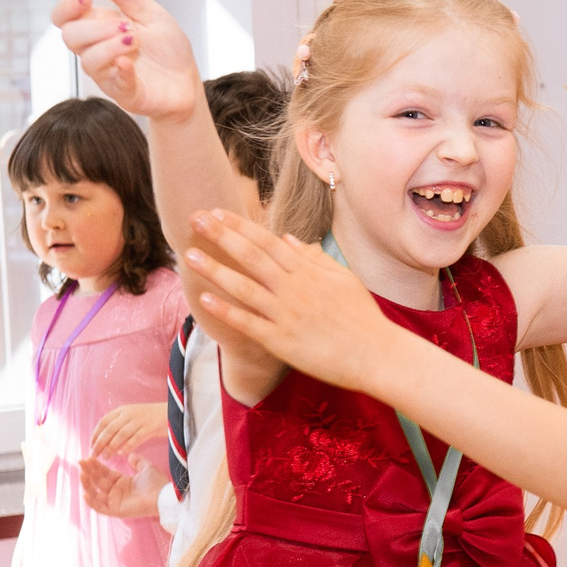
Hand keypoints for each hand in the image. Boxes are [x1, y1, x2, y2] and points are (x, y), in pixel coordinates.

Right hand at [51, 0, 201, 123]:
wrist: (187, 82)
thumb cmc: (167, 49)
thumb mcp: (150, 14)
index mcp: (100, 28)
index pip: (64, 19)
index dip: (66, 8)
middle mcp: (98, 51)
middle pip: (70, 37)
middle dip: (95, 27)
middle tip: (126, 26)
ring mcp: (109, 74)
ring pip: (89, 61)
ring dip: (109, 46)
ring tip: (135, 40)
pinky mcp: (126, 93)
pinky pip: (114, 84)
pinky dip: (121, 71)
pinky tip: (130, 63)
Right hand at [80, 454, 165, 518]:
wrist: (163, 496)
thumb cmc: (157, 483)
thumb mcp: (146, 468)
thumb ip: (138, 461)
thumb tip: (130, 454)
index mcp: (122, 482)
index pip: (104, 473)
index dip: (96, 466)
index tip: (88, 457)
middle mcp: (116, 492)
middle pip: (98, 481)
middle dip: (89, 472)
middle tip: (81, 462)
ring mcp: (115, 502)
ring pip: (96, 493)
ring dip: (88, 484)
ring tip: (82, 474)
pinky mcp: (116, 511)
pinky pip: (100, 508)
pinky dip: (92, 502)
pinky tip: (85, 493)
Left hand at [90, 401, 170, 462]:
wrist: (173, 412)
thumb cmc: (151, 418)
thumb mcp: (133, 417)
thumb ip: (120, 425)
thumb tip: (105, 440)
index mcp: (122, 410)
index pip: (104, 422)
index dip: (95, 434)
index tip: (91, 446)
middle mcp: (129, 414)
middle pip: (110, 429)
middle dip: (100, 443)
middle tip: (94, 455)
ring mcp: (140, 420)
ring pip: (121, 434)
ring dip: (111, 447)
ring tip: (106, 457)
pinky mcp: (150, 427)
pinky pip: (136, 437)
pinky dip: (128, 445)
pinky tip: (122, 453)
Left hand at [182, 211, 401, 399]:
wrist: (377, 354)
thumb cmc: (362, 317)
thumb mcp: (343, 278)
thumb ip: (314, 258)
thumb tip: (289, 239)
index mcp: (309, 271)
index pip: (268, 242)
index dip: (240, 226)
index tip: (217, 212)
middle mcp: (295, 288)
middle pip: (252, 256)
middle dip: (221, 236)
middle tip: (194, 219)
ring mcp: (287, 314)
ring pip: (245, 287)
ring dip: (215, 270)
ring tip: (189, 255)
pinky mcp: (283, 341)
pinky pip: (249, 323)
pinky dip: (226, 311)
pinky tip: (204, 300)